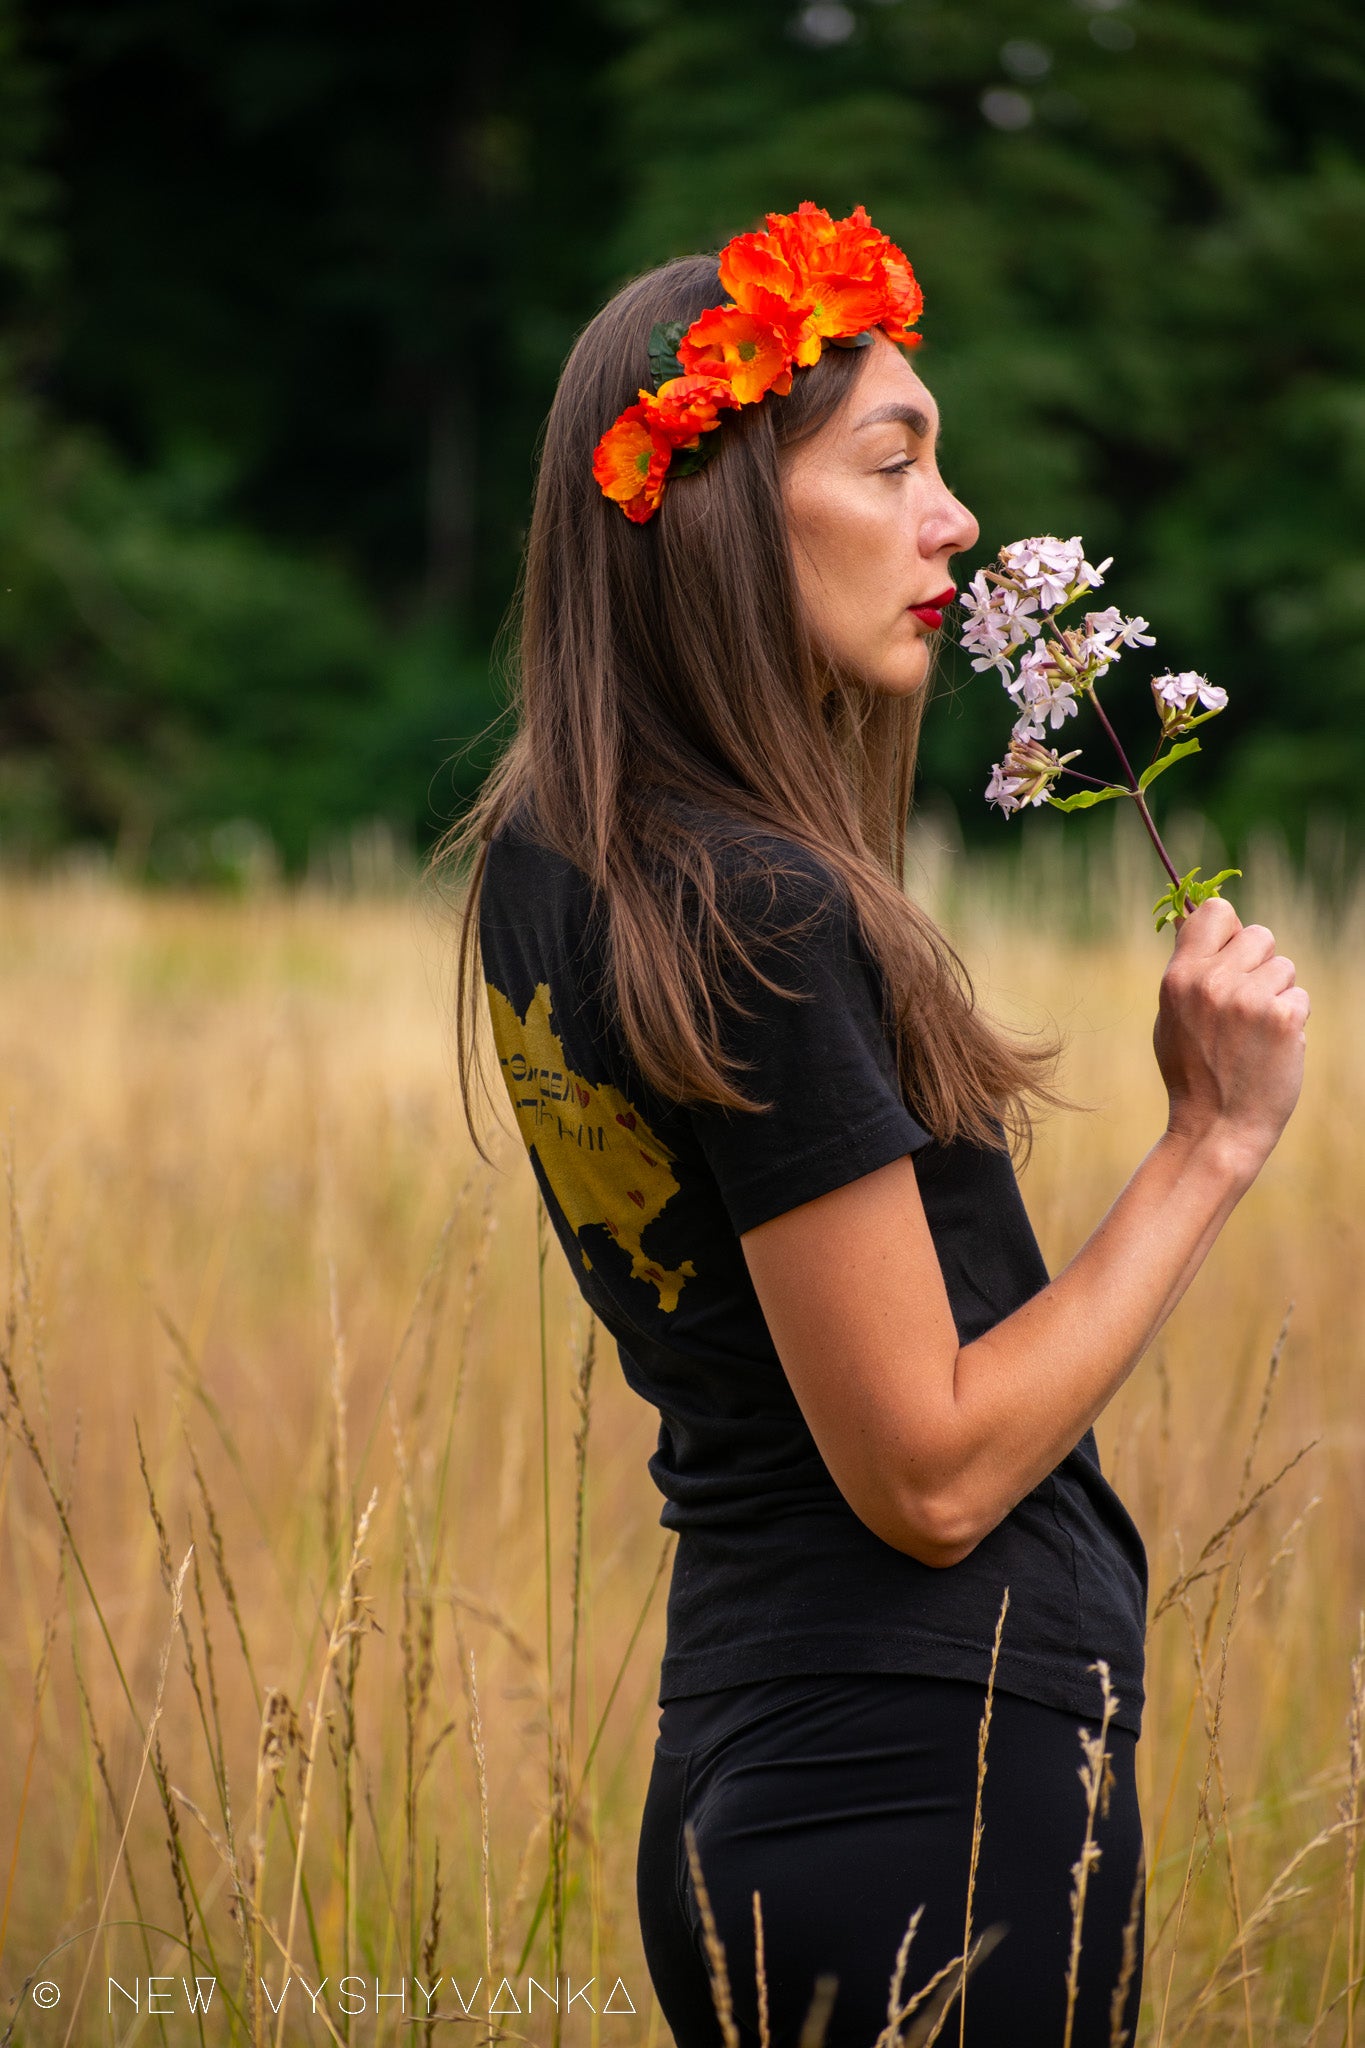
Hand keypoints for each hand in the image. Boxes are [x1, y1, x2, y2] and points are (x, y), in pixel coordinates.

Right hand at [1153, 896, 1309, 1176]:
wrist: (1218, 1126)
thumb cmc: (1193, 1074)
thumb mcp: (1171, 1018)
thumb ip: (1188, 972)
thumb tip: (1203, 926)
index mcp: (1179, 977)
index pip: (1216, 912)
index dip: (1231, 929)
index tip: (1232, 953)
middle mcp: (1212, 981)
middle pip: (1260, 935)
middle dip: (1261, 964)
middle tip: (1247, 1004)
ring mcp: (1249, 998)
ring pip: (1284, 967)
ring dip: (1278, 994)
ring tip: (1257, 1032)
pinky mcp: (1282, 1017)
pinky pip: (1300, 997)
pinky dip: (1292, 1020)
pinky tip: (1273, 1047)